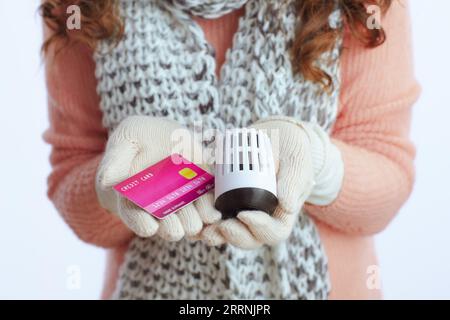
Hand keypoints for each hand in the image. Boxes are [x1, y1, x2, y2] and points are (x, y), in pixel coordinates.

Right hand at [96, 116, 220, 240]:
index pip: (137, 220)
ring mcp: (182, 204)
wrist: (164, 135)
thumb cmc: (138, 140)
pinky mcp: (201, 194)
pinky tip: (215, 209)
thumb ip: (116, 161)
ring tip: (203, 212)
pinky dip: (212, 210)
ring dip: (197, 219)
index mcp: (134, 201)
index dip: (143, 224)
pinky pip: (209, 210)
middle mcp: (159, 208)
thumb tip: (106, 181)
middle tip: (181, 220)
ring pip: (191, 222)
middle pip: (168, 227)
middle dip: (175, 225)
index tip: (150, 226)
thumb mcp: (126, 141)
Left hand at [201, 116, 315, 248]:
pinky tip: (192, 215)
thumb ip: (293, 183)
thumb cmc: (291, 153)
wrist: (275, 139)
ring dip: (215, 234)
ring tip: (203, 229)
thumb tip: (286, 205)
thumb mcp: (297, 165)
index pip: (272, 232)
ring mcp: (241, 213)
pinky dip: (203, 219)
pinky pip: (213, 217)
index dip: (258, 228)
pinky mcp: (225, 202)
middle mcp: (260, 220)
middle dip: (234, 236)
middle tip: (222, 226)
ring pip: (228, 232)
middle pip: (248, 238)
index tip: (244, 214)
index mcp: (281, 216)